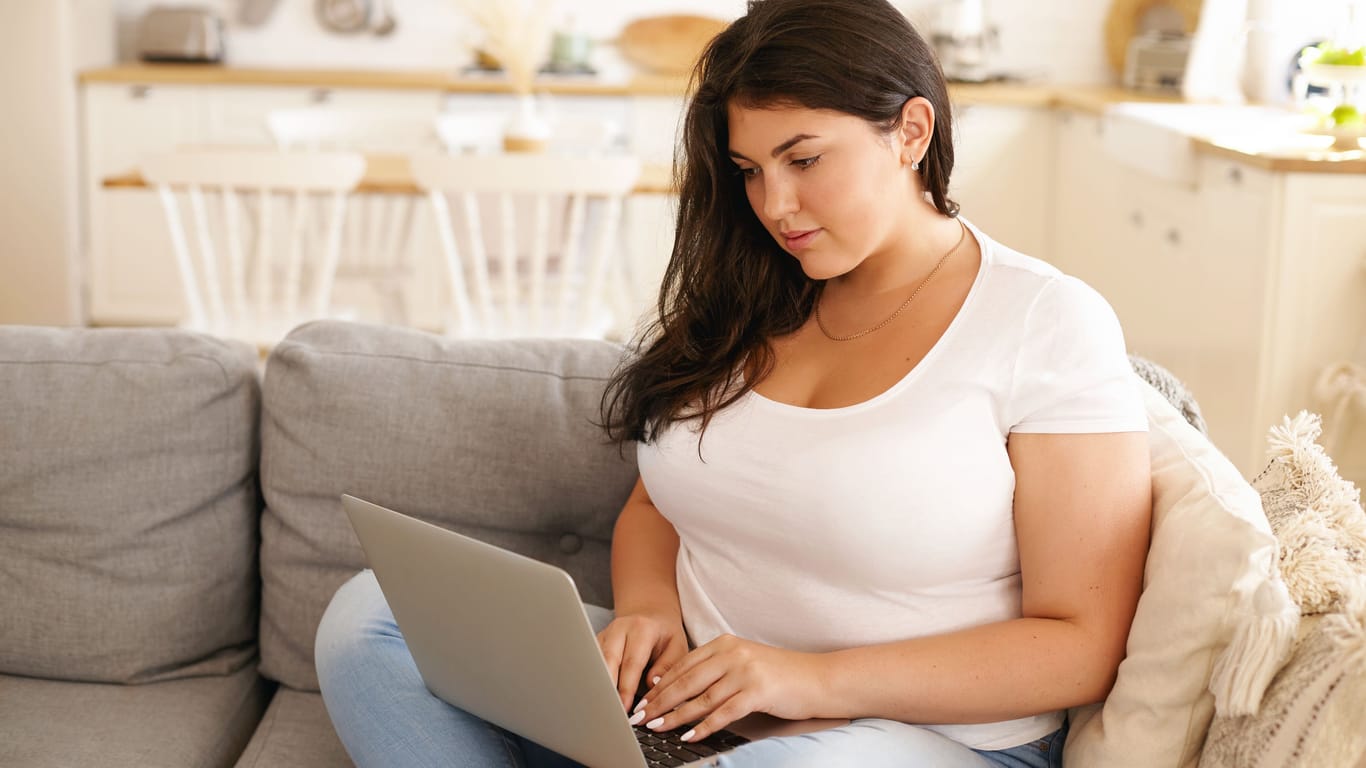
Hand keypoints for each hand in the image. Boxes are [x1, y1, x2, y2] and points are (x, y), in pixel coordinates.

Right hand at [596, 611, 689, 712]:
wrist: (650, 614)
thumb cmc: (665, 634)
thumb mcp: (677, 647)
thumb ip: (667, 666)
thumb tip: (653, 686)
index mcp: (641, 628)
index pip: (632, 662)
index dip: (626, 687)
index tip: (625, 708)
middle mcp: (619, 629)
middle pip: (608, 661)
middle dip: (608, 688)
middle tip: (610, 712)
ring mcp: (605, 635)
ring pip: (596, 662)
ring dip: (598, 685)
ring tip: (602, 708)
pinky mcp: (596, 642)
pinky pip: (591, 662)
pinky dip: (593, 680)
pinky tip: (597, 697)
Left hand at [627, 634, 827, 742]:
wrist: (817, 678)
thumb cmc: (779, 674)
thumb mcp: (743, 662)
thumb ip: (715, 669)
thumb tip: (680, 690)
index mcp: (724, 643)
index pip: (682, 665)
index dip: (659, 684)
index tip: (642, 699)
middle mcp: (732, 653)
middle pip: (686, 681)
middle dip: (659, 701)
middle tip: (640, 716)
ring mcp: (744, 671)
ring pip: (700, 698)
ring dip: (675, 716)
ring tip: (656, 727)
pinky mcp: (757, 691)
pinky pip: (723, 713)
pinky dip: (703, 726)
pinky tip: (689, 735)